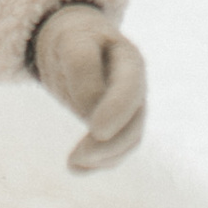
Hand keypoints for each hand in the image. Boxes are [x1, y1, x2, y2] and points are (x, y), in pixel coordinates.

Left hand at [30, 3, 146, 172]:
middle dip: (109, 144)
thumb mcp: (72, 41)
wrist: (77, 39)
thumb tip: (90, 111)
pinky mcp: (118, 126)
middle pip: (134, 122)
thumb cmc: (74, 38)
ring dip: (104, 157)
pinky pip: (117, 150)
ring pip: (129, 141)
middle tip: (75, 157)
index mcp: (129, 59)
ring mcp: (130, 109)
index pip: (129, 87)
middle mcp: (136, 88)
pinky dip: (99, 163)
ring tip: (72, 163)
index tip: (95, 130)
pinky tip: (76, 169)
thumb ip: (82, 68)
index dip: (117, 109)